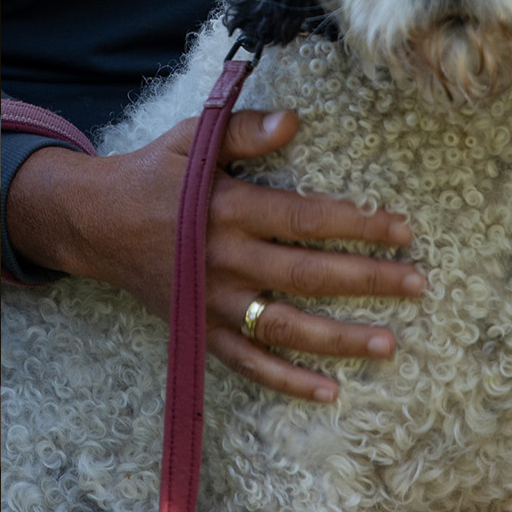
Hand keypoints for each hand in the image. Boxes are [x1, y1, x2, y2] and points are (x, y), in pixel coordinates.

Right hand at [7, 109, 422, 401]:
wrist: (94, 222)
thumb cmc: (152, 175)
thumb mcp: (192, 139)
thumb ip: (243, 132)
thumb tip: (293, 120)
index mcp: (226, 208)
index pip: (304, 218)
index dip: (356, 225)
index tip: (402, 229)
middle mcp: (222, 259)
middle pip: (306, 274)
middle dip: (367, 281)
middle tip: (418, 284)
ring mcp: (211, 300)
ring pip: (282, 326)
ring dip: (338, 339)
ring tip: (389, 344)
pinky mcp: (199, 327)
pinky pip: (245, 361)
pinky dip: (285, 379)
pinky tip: (329, 391)